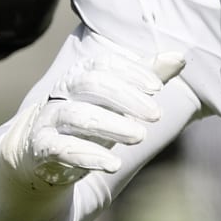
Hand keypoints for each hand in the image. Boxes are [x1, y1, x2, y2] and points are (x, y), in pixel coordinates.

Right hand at [0, 49, 185, 192]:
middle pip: (91, 84)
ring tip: (140, 137)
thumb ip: (147, 78)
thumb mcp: (120, 99)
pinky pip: (60, 148)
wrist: (40, 154)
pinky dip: (89, 156)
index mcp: (81, 74)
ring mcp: (48, 119)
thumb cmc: (90, 118)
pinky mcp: (40, 148)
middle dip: (126, 98)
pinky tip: (112, 164)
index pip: (105, 63)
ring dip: (112, 126)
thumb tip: (179, 56)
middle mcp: (62, 92)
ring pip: (77, 115)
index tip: (158, 87)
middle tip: (156, 115)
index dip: (132, 72)